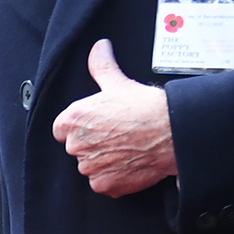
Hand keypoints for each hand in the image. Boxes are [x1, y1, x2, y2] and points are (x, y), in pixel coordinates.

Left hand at [50, 39, 176, 196]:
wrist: (171, 132)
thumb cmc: (145, 107)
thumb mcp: (118, 82)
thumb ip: (101, 65)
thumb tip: (98, 47)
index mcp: (73, 119)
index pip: (62, 128)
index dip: (81, 126)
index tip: (97, 124)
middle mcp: (76, 145)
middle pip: (77, 148)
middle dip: (93, 143)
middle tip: (117, 134)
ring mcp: (89, 168)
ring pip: (90, 166)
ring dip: (103, 161)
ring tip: (126, 147)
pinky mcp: (104, 185)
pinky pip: (103, 183)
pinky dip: (114, 177)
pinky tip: (130, 162)